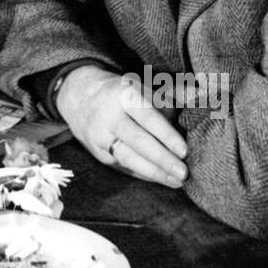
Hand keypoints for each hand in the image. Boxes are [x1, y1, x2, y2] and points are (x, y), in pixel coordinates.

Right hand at [56, 66, 188, 188]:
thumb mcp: (139, 86)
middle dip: (162, 159)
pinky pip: (124, 166)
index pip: (148, 118)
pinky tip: (161, 179)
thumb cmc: (119, 92)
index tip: (184, 151)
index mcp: (123, 96)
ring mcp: (101, 136)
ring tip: (177, 182)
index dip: (167, 135)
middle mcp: (109, 116)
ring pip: (129, 158)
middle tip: (183, 172)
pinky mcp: (98, 152)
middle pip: (138, 141)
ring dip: (155, 172)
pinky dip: (144, 174)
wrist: (78, 95)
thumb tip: (190, 110)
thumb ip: (165, 99)